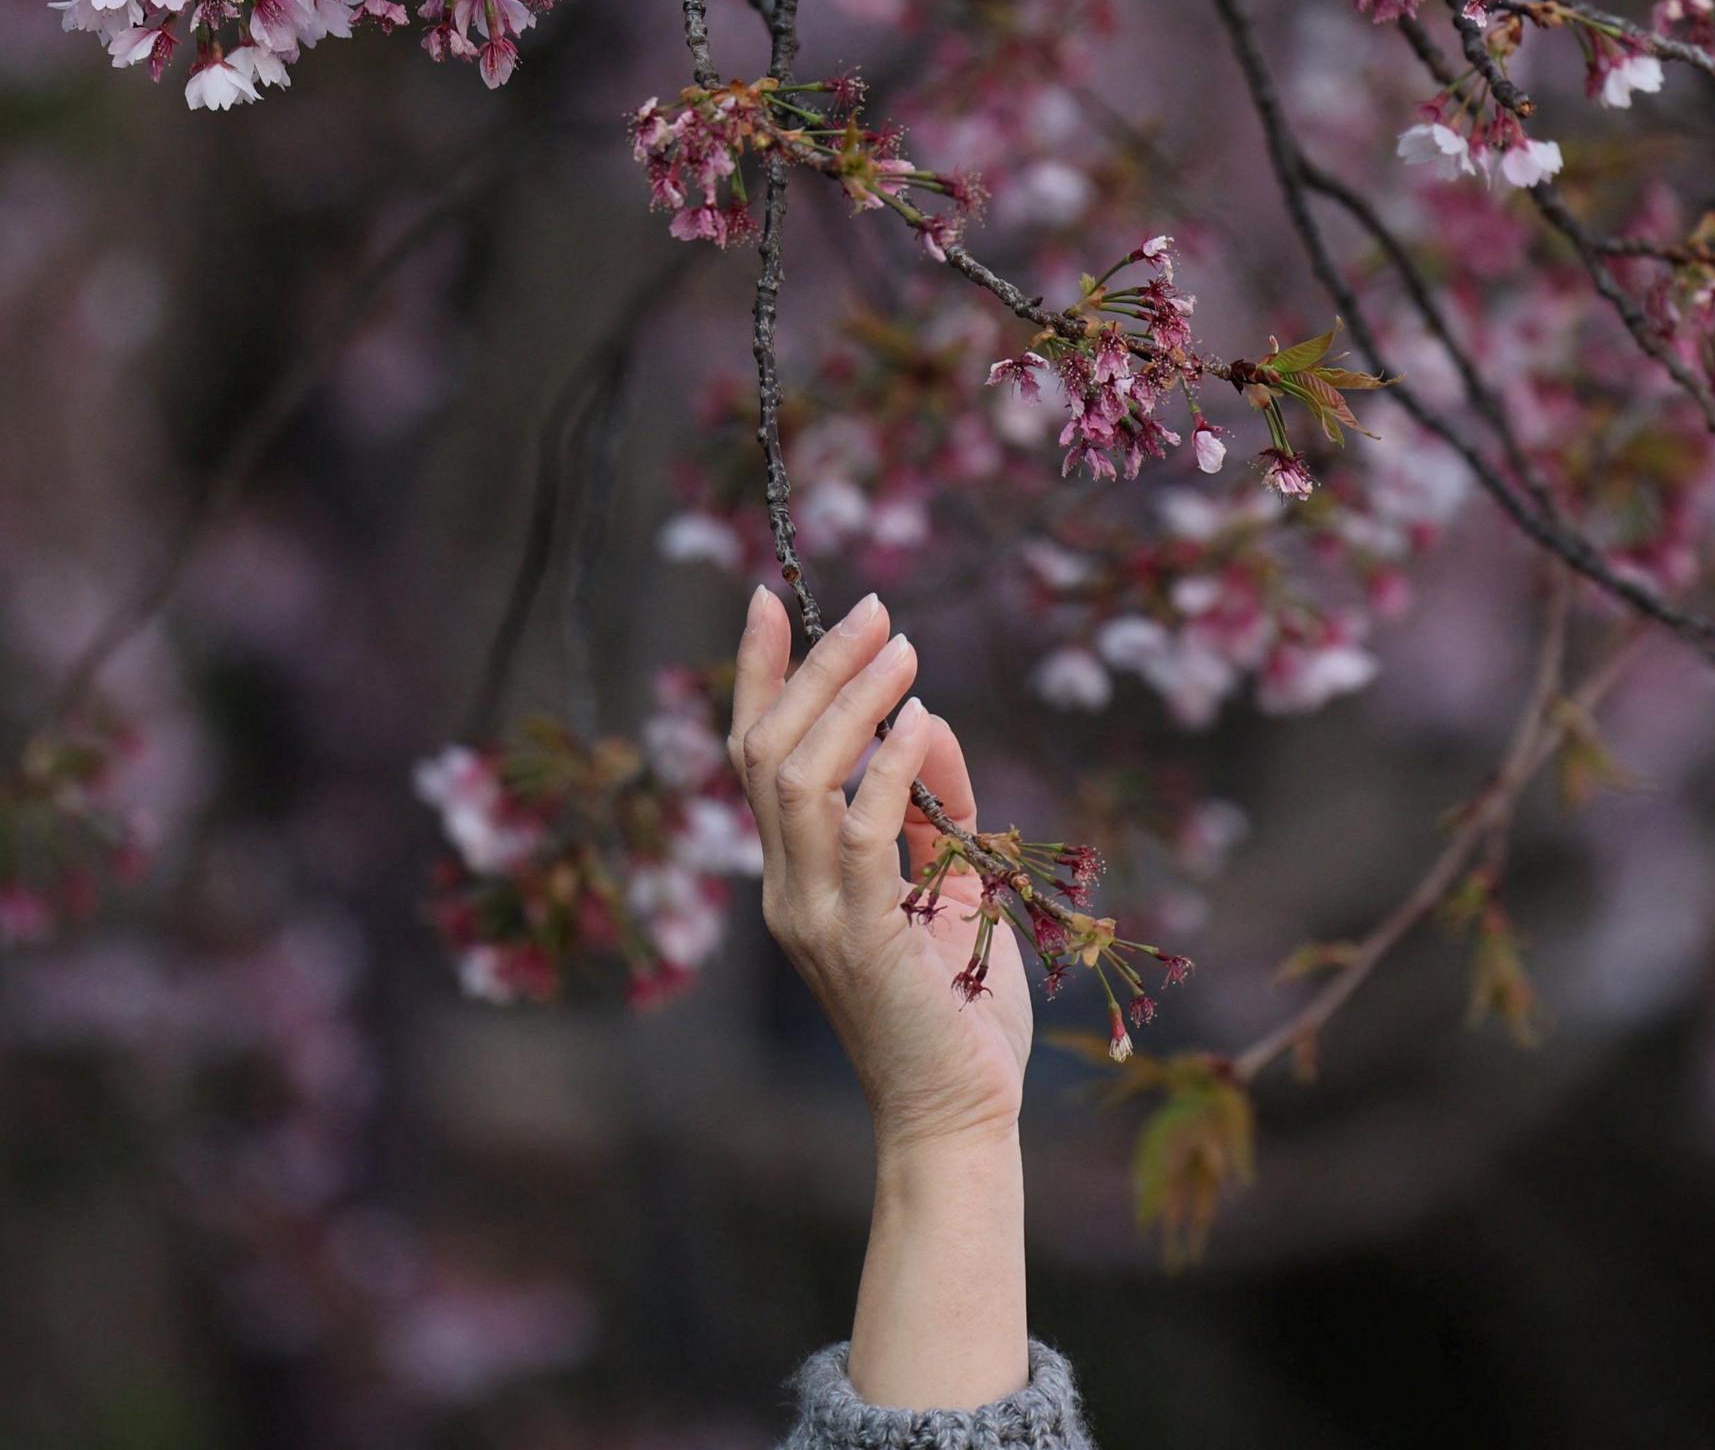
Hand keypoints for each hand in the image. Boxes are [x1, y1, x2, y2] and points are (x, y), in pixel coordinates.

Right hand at [730, 587, 1033, 1155]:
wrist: (958, 1116)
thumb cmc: (959, 1011)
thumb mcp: (949, 886)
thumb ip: (935, 808)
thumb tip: (927, 720)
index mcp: (795, 877)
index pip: (755, 758)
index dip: (757, 675)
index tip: (767, 599)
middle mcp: (788, 890)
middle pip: (769, 752)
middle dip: (814, 668)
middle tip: (871, 607)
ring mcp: (815, 913)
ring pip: (800, 779)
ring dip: (851, 702)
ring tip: (900, 646)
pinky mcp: (860, 935)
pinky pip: (861, 831)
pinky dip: (886, 767)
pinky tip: (920, 722)